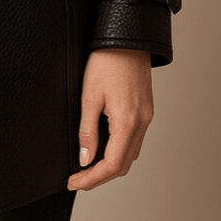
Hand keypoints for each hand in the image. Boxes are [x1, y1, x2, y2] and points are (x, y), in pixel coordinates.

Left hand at [66, 47, 152, 189]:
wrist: (127, 38)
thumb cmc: (106, 61)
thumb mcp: (89, 95)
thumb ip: (87, 130)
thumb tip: (85, 159)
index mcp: (127, 121)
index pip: (112, 164)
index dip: (92, 178)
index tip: (74, 182)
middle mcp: (141, 123)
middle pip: (124, 165)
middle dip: (100, 177)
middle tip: (78, 179)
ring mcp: (146, 117)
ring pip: (131, 155)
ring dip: (111, 166)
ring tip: (89, 168)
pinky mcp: (146, 110)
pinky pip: (135, 140)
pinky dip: (120, 151)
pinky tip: (105, 149)